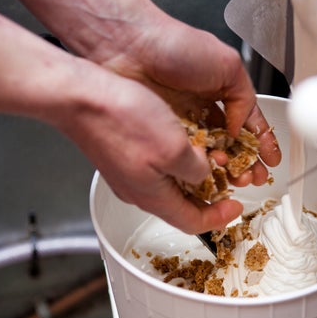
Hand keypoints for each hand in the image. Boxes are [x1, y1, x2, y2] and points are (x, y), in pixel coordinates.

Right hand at [56, 62, 247, 233]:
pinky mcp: (123, 153)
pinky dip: (177, 159)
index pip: (192, 222)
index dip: (219, 219)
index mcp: (153, 197)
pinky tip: (184, 140)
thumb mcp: (175, 148)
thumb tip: (203, 173)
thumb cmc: (121, 120)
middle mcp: (139, 190)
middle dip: (210, 196)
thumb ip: (196, 169)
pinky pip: (158, 165)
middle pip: (182, 205)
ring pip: (171, 183)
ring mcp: (129, 172)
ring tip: (213, 157)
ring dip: (195, 174)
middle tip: (229, 181)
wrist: (80, 95)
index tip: (236, 209)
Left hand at [92, 14, 281, 186]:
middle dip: (245, 163)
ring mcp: (181, 124)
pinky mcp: (161, 135)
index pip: (247, 123)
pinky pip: (183, 157)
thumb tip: (241, 128)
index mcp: (220, 91)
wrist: (128, 48)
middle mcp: (200, 109)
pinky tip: (207, 173)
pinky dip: (196, 167)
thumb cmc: (174, 45)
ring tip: (234, 177)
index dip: (262, 142)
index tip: (271, 159)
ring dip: (224, 169)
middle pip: (229, 145)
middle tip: (252, 176)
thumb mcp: (227, 65)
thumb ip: (243, 99)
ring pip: (208, 156)